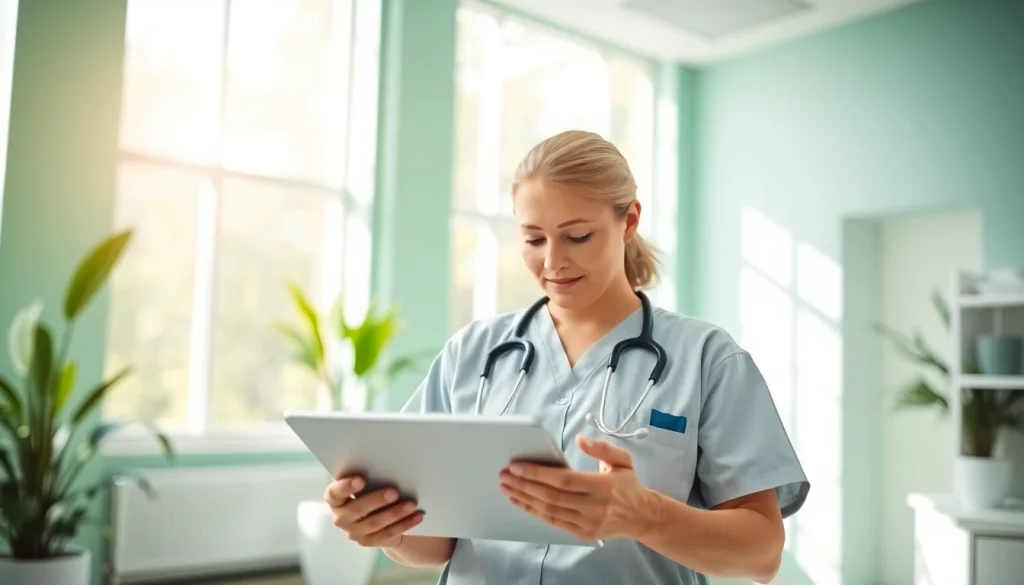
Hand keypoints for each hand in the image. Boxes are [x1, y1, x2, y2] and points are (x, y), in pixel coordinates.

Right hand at [324, 476, 423, 547]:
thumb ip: (368, 476)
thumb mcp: (365, 483)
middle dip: (377, 500)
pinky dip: (404, 525)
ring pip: (375, 523)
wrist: (375, 515)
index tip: (361, 479)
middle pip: (357, 509)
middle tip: (394, 491)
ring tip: (412, 504)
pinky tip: (417, 516)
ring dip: (395, 513)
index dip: (346, 487)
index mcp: (335, 499)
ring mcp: (353, 532)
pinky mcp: (368, 542)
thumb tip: (388, 465)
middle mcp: (340, 518)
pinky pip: (387, 534)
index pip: (334, 493)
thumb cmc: (369, 489)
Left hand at [498, 435, 651, 540]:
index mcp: (603, 486)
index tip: (517, 466)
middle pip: (551, 496)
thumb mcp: (622, 459)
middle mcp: (595, 507)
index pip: (563, 480)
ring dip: (525, 499)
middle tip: (505, 475)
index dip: (537, 473)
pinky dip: (534, 512)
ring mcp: (588, 523)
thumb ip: (602, 447)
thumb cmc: (628, 485)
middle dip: (524, 485)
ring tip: (507, 488)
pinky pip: (553, 522)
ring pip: (549, 511)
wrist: (641, 516)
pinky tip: (522, 502)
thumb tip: (580, 439)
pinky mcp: (583, 533)